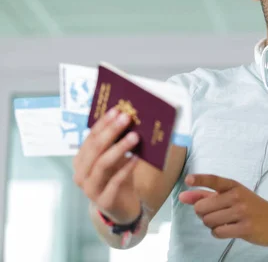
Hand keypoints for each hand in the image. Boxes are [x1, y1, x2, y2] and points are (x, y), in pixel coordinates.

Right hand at [72, 106, 140, 223]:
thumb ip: (118, 143)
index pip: (90, 138)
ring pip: (102, 164)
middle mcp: (81, 174)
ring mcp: (90, 189)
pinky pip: (115, 181)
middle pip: (95, 149)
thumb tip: (130, 119)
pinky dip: (126, 168)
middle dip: (111, 131)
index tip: (117, 110)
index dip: (103, 123)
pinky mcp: (103, 201)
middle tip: (126, 118)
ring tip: (135, 136)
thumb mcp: (117, 159)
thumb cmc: (119, 178)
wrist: (123, 208)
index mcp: (81, 160)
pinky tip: (136, 158)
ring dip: (119, 148)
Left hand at [179, 174, 267, 249]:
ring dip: (212, 225)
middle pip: (203, 207)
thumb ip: (207, 195)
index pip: (214, 180)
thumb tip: (183, 196)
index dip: (200, 180)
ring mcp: (241, 212)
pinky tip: (229, 230)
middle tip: (217, 214)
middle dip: (204, 214)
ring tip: (225, 222)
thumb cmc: (252, 208)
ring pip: (208, 221)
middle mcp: (237, 196)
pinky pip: (218, 232)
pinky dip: (218, 233)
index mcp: (234, 186)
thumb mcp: (232, 197)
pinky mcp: (244, 228)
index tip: (188, 179)